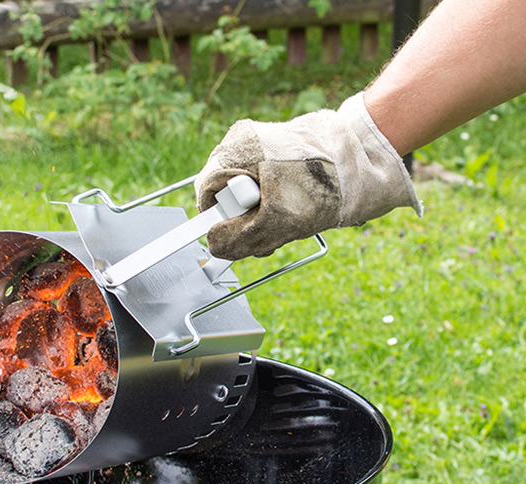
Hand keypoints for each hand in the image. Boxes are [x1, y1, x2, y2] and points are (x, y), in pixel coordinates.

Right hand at [195, 93, 422, 259]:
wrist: (370, 153)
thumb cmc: (329, 180)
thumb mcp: (279, 220)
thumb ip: (239, 239)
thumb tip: (215, 247)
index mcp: (236, 150)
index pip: (207, 193)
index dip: (221, 220)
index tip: (240, 234)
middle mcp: (243, 141)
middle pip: (226, 194)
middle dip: (247, 219)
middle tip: (274, 228)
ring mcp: (262, 143)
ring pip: (247, 193)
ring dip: (265, 214)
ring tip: (293, 215)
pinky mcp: (279, 150)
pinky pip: (265, 184)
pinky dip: (278, 201)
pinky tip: (299, 204)